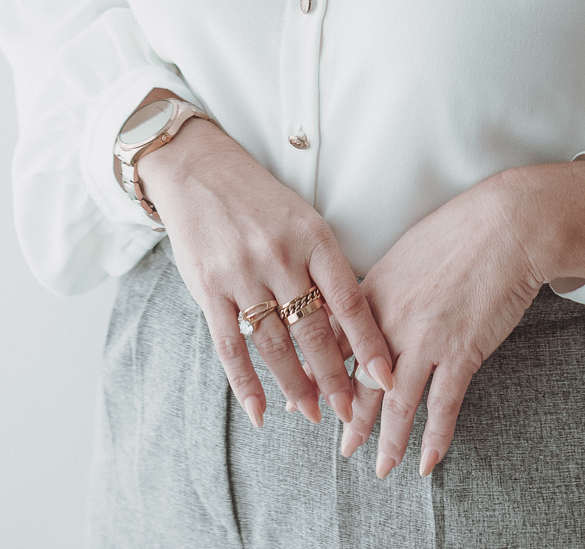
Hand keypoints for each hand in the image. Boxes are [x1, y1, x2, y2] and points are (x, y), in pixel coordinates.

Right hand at [138, 118, 394, 432]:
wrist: (199, 169)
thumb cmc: (260, 198)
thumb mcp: (302, 219)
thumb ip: (322, 266)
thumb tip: (347, 323)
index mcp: (312, 236)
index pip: (348, 299)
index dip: (368, 343)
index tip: (385, 378)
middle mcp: (280, 256)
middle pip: (313, 330)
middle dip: (334, 377)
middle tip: (350, 412)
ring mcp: (242, 274)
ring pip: (275, 344)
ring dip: (295, 386)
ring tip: (311, 414)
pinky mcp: (209, 289)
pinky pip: (230, 346)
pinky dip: (246, 384)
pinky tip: (260, 410)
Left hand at [344, 159, 584, 475]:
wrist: (507, 225)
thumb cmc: (459, 230)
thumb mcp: (405, 253)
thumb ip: (383, 287)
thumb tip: (369, 308)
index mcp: (372, 292)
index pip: (338, 345)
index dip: (323, 377)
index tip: (311, 400)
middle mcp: (391, 320)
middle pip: (362, 382)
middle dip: (351, 421)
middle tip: (344, 448)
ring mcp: (425, 339)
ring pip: (398, 404)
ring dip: (388, 441)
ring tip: (381, 467)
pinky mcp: (461, 351)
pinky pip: (443, 406)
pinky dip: (435, 438)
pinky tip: (428, 462)